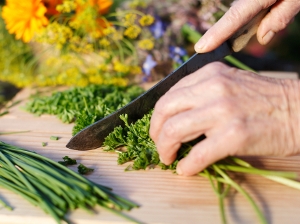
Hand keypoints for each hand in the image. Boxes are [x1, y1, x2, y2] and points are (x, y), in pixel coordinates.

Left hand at [150, 62, 299, 175]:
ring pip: (174, 130)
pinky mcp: (234, 134)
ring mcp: (223, 110)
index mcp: (210, 74)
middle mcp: (213, 88)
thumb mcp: (230, 84)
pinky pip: (198, 154)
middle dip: (155, 131)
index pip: (169, 94)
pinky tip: (186, 169)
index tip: (158, 129)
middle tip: (159, 145)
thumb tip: (174, 116)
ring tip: (169, 158)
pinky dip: (187, 165)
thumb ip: (202, 93)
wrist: (299, 110)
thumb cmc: (264, 100)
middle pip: (164, 110)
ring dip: (165, 149)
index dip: (157, 116)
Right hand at [195, 0, 299, 52]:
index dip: (216, 34)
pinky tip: (266, 12)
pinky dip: (253, 12)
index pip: (234, 17)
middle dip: (232, 29)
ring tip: (260, 18)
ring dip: (246, 20)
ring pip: (242, 8)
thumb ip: (282, 15)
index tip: (200, 48)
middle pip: (236, 13)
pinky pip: (247, 4)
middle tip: (227, 40)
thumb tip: (263, 36)